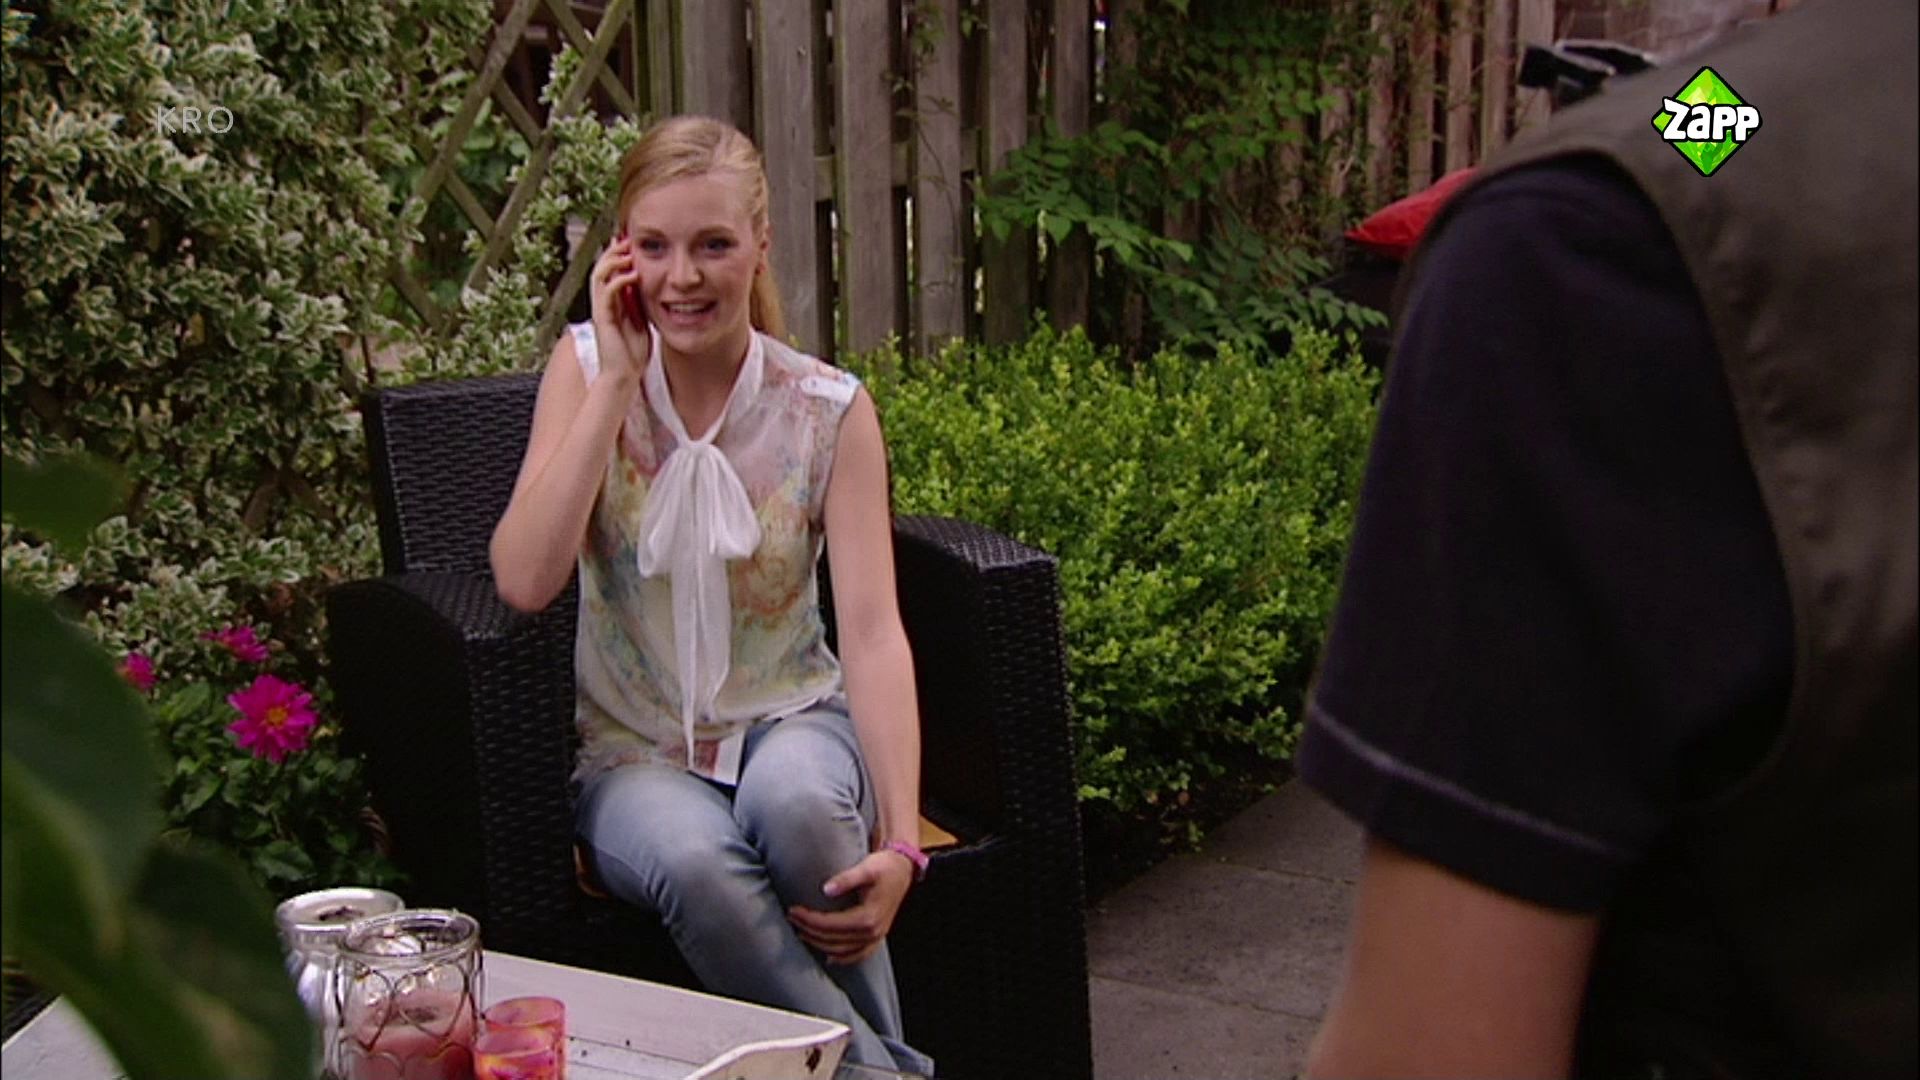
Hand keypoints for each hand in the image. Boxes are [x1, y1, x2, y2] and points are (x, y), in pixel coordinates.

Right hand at [590, 234, 649, 380]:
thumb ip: (642, 304)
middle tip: (630, 239)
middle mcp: (603, 302)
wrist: (624, 375)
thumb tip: (653, 286)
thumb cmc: (633, 352)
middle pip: (601, 266)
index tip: (634, 242)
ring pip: (599, 274)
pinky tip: (634, 275)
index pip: (610, 270)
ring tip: (630, 253)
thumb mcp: (642, 321)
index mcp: (612, 302)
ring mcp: (601, 309)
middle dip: (615, 251)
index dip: (619, 254)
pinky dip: (620, 280)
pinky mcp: (603, 318)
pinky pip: (607, 291)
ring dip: (614, 260)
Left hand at [786, 850, 914, 965]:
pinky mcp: (877, 936)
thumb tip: (826, 890)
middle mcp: (872, 932)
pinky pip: (859, 955)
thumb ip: (846, 879)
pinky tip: (830, 958)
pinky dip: (843, 958)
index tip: (794, 910)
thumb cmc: (884, 866)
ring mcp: (876, 937)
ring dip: (820, 945)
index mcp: (868, 917)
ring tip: (802, 934)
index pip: (831, 925)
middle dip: (810, 931)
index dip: (810, 919)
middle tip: (792, 919)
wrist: (902, 869)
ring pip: (842, 951)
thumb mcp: (866, 868)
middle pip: (833, 939)